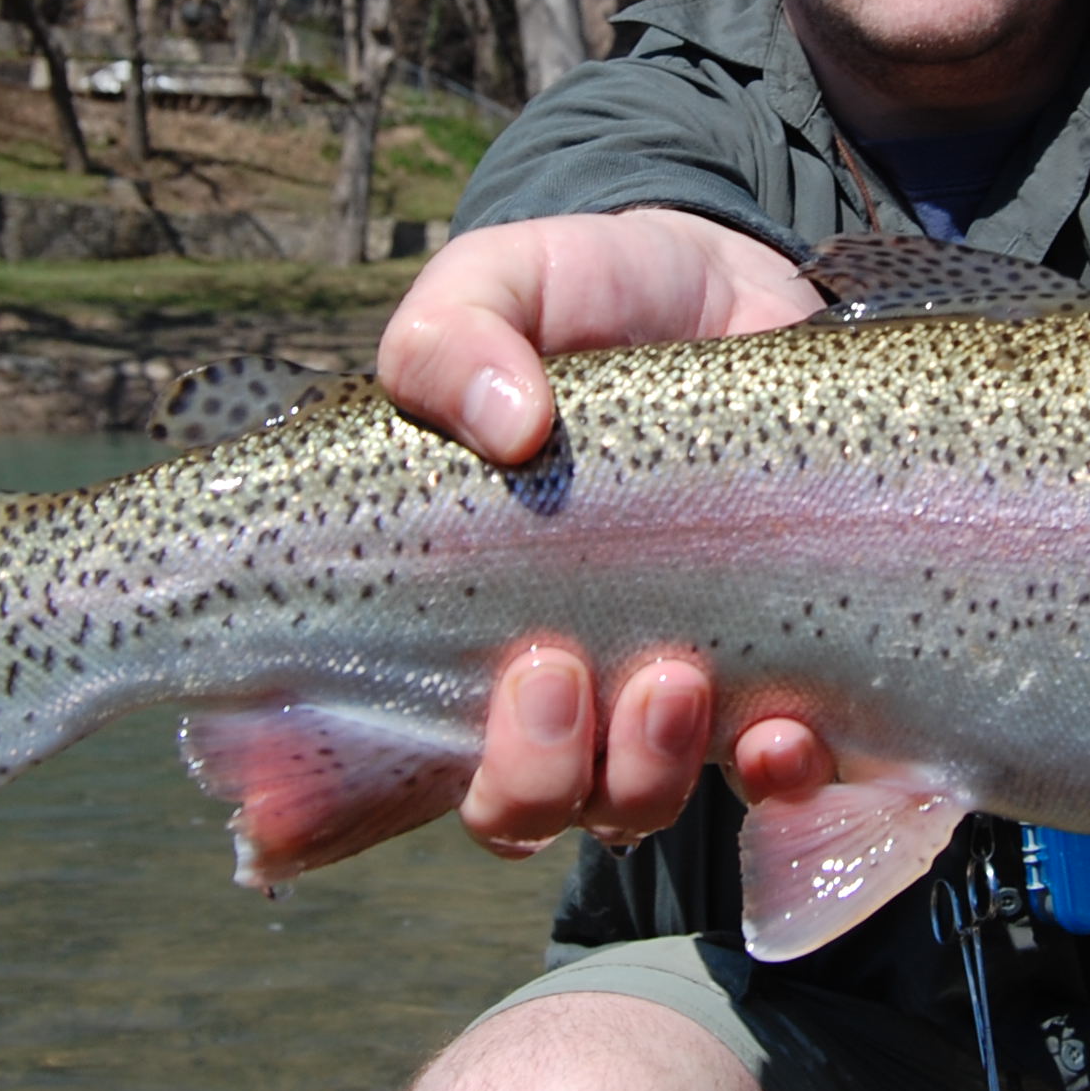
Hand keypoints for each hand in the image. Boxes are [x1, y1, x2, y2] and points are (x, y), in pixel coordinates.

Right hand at [379, 214, 821, 853]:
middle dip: (528, 775)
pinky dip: (776, 777)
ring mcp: (660, 681)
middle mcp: (549, 671)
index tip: (306, 799)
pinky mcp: (775, 666)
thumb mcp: (504, 282)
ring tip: (673, 680)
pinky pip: (774, 778)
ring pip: (630, 806)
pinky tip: (783, 732)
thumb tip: (509, 424)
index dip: (327, 812)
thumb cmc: (590, 296)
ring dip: (641, 774)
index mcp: (452, 605)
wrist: (736, 278)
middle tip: (553, 670)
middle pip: (516, 806)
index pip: (378, 747)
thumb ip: (456, 333)